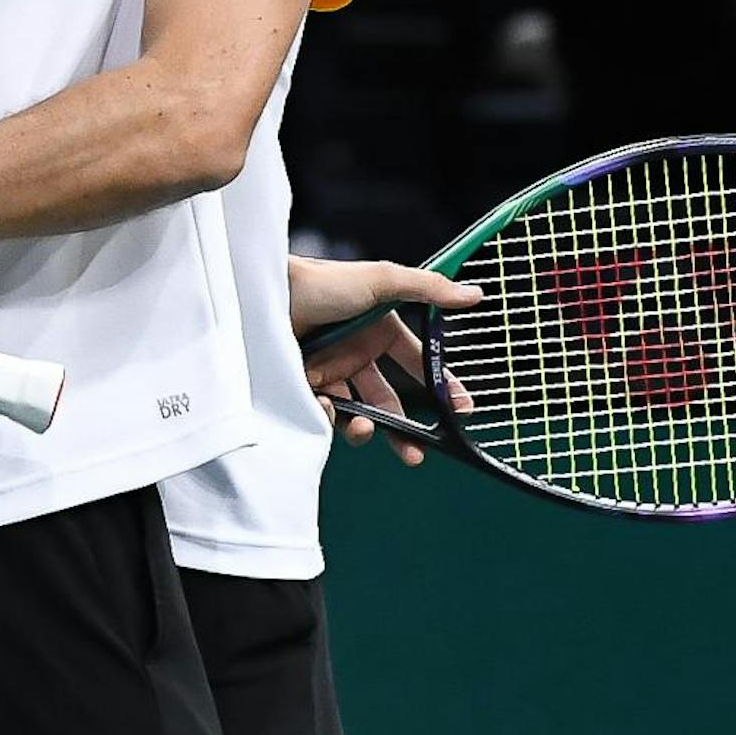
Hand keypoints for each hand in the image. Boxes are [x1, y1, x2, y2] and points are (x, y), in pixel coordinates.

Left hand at [293, 256, 479, 465]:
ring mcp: (328, 370)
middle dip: (404, 429)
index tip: (461, 411)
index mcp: (377, 330)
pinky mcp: (301, 385)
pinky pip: (322, 412)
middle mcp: (353, 352)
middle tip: (417, 454)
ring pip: (356, 411)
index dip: (439, 386)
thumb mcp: (380, 281)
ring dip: (365, 428)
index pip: (416, 363)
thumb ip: (427, 289)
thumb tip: (474, 294)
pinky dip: (328, 416)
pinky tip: (326, 406)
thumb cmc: (319, 281)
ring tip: (365, 429)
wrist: (261, 293)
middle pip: (387, 398)